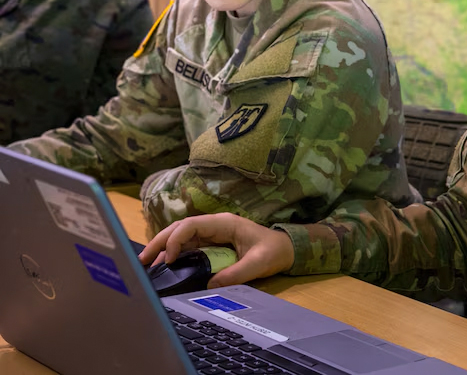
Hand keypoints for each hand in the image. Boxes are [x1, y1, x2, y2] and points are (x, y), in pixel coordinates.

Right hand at [138, 213, 294, 287]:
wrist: (284, 249)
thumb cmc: (272, 251)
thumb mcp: (257, 263)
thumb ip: (236, 274)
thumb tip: (209, 285)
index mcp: (224, 223)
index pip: (192, 225)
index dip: (176, 239)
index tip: (168, 259)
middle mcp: (214, 226)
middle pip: (181, 229)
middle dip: (160, 242)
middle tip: (141, 260)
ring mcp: (212, 234)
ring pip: (181, 237)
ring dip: (163, 248)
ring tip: (146, 264)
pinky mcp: (211, 244)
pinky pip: (188, 247)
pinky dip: (174, 255)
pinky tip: (163, 267)